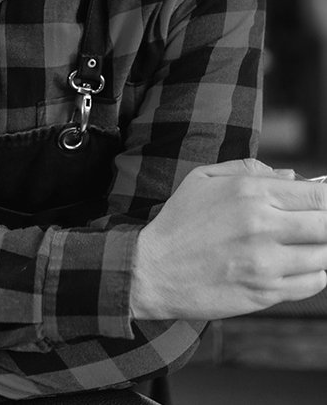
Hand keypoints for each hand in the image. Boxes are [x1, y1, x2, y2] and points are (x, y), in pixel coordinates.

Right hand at [131, 158, 326, 320]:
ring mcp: (266, 262)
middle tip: (313, 224)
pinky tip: (297, 265)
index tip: (321, 201)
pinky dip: (315, 274)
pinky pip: (314, 284)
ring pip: (325, 256)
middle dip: (326, 222)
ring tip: (302, 245)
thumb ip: (248, 169)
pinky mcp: (266, 292)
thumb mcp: (202, 178)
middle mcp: (262, 225)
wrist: (153, 270)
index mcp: (250, 193)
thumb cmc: (177, 222)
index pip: (318, 193)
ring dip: (320, 249)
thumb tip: (291, 176)